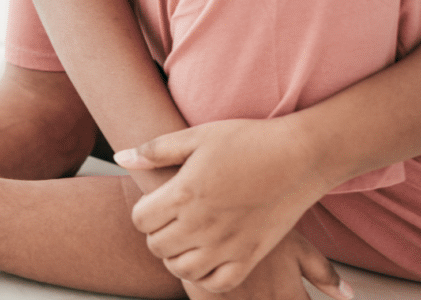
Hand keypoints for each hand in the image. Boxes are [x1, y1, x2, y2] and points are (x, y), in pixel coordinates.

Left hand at [116, 117, 341, 294]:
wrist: (300, 155)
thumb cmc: (249, 140)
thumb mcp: (198, 136)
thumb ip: (156, 150)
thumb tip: (120, 157)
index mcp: (184, 193)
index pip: (141, 220)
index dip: (144, 211)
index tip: (159, 202)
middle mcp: (201, 224)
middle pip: (157, 246)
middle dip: (158, 233)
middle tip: (173, 219)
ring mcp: (227, 244)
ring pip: (182, 269)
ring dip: (177, 257)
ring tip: (188, 238)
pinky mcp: (250, 256)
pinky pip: (217, 284)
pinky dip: (206, 277)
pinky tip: (209, 256)